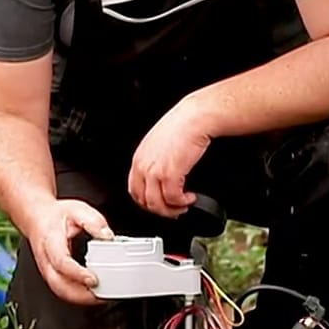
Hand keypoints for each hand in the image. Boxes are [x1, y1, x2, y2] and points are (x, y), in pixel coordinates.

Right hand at [27, 198, 113, 305]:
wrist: (38, 219)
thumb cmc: (56, 216)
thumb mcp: (77, 211)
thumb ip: (94, 222)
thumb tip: (108, 236)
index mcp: (51, 242)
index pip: (62, 263)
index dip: (77, 274)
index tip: (94, 279)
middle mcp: (46, 261)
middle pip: (59, 286)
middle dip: (81, 295)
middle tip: (102, 295)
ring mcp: (47, 271)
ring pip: (61, 292)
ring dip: (81, 299)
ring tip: (101, 297)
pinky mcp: (52, 277)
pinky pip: (63, 291)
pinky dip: (78, 296)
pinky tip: (93, 293)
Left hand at [130, 101, 212, 217]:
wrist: (194, 118)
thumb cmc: (181, 126)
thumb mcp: (159, 144)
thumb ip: (155, 161)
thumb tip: (162, 179)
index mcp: (139, 159)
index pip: (135, 190)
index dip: (148, 203)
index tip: (160, 205)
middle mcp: (143, 166)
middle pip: (144, 201)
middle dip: (160, 210)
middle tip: (174, 209)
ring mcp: (155, 171)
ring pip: (157, 204)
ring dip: (172, 210)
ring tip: (183, 205)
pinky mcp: (170, 174)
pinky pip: (173, 199)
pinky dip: (182, 203)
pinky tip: (190, 198)